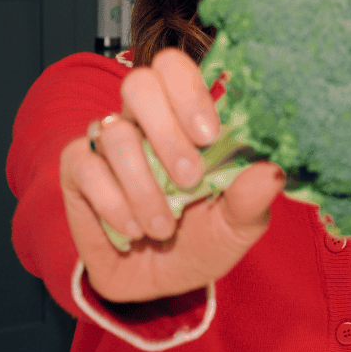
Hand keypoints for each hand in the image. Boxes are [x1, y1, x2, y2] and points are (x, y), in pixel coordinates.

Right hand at [58, 48, 284, 301]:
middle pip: (139, 83)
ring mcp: (107, 141)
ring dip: (144, 187)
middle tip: (189, 179)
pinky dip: (114, 204)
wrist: (158, 283)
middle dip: (166, 132)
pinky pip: (87, 167)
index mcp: (185, 118)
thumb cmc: (200, 241)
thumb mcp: (235, 226)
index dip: (189, 92)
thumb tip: (273, 172)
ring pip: (115, 133)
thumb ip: (250, 198)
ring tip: (163, 226)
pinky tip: (133, 229)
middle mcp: (143, 120)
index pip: (175, 68)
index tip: (209, 136)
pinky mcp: (78, 168)